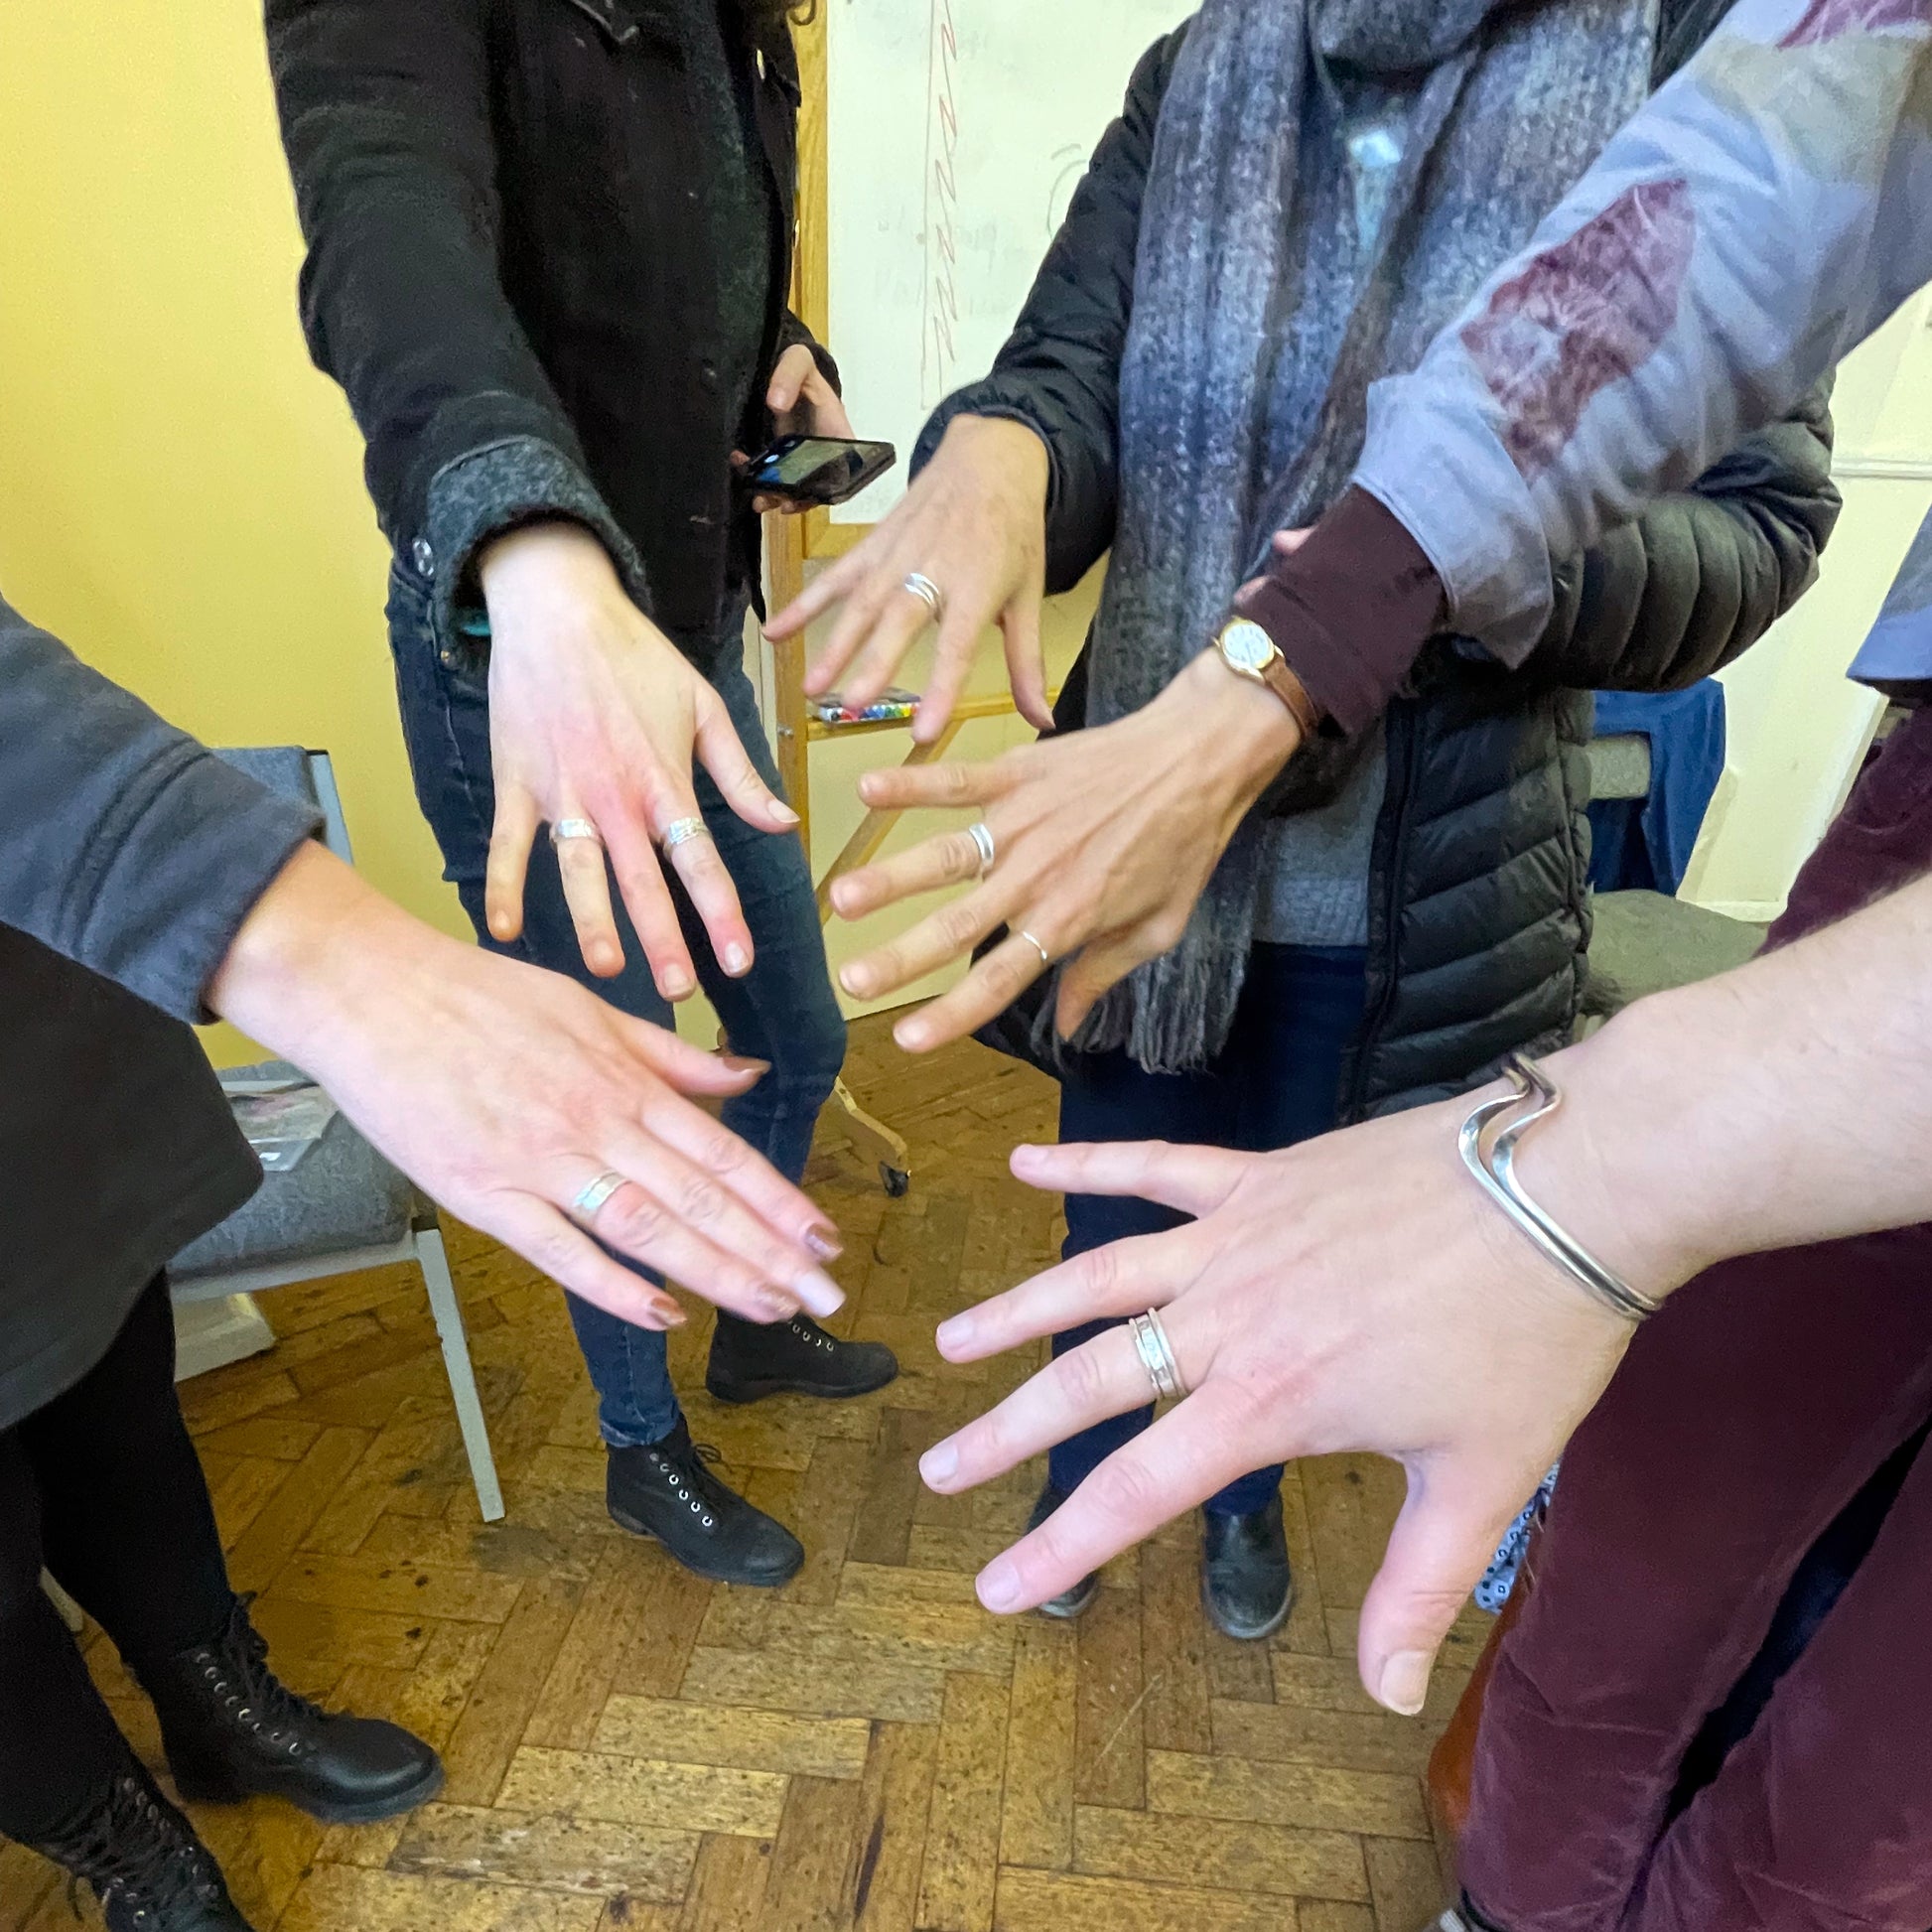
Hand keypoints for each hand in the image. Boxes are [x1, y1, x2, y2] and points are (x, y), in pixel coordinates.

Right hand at [210, 843, 845, 1331]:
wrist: (372, 993)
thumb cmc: (479, 995)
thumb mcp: (591, 1007)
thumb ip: (671, 1056)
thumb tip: (746, 1077)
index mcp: (625, 1079)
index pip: (722, 1153)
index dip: (779, 1201)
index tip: (826, 1240)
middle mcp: (596, 1122)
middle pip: (700, 1200)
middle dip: (770, 1252)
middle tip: (827, 1297)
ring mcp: (541, 1162)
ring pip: (647, 1228)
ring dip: (716, 1272)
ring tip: (772, 1308)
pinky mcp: (483, 1195)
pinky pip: (561, 1250)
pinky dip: (615, 1286)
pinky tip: (666, 1313)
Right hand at [479, 521, 798, 994]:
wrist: (556, 608)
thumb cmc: (636, 657)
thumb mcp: (704, 707)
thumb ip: (741, 775)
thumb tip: (783, 824)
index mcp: (664, 781)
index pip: (700, 861)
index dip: (722, 914)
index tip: (740, 961)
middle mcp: (616, 796)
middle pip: (643, 880)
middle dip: (664, 939)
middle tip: (680, 992)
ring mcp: (562, 792)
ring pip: (579, 870)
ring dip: (592, 922)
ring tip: (608, 970)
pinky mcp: (517, 783)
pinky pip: (509, 844)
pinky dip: (502, 885)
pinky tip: (501, 930)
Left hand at [737, 343, 858, 512]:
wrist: (782, 369)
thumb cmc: (799, 366)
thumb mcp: (798, 361)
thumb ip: (789, 375)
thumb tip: (776, 403)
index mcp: (837, 433)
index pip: (843, 471)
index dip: (830, 489)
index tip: (809, 494)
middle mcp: (821, 451)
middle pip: (815, 486)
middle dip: (796, 499)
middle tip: (778, 502)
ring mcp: (798, 456)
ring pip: (792, 487)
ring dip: (775, 496)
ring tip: (758, 498)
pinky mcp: (779, 456)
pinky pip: (770, 474)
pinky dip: (757, 478)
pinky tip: (742, 468)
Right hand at [764, 415, 1052, 742]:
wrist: (988, 459)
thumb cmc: (1012, 533)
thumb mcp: (1029, 595)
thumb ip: (1028, 663)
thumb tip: (1043, 721)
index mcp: (977, 587)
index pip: (958, 646)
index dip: (942, 689)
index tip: (924, 730)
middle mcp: (932, 570)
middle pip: (899, 621)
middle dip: (874, 663)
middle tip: (854, 705)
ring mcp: (896, 555)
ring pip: (861, 604)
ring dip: (833, 645)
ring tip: (813, 687)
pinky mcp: (872, 545)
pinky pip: (834, 577)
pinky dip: (803, 603)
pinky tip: (775, 632)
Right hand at [827, 648, 1299, 1052]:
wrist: (1200, 757)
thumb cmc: (1184, 845)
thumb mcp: (1159, 927)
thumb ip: (1102, 974)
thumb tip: (1068, 1027)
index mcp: (1069, 920)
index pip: (999, 979)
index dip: (951, 1014)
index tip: (905, 1041)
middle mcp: (1037, 877)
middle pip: (956, 927)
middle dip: (898, 958)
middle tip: (849, 981)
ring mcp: (1022, 822)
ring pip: (944, 856)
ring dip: (889, 878)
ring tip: (840, 899)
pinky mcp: (1017, 773)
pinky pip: (955, 780)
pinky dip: (911, 784)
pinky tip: (866, 790)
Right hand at [916, 1061, 1681, 1713]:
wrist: (1564, 1185)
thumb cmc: (1532, 1335)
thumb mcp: (1482, 1478)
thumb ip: (1419, 1587)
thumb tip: (1388, 1696)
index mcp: (1270, 1400)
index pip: (1137, 1488)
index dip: (1059, 1543)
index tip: (993, 1587)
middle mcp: (1227, 1317)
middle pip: (1089, 1380)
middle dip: (1006, 1431)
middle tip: (937, 1468)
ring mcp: (1235, 1236)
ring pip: (1097, 1275)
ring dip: (1018, 1310)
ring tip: (950, 1339)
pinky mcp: (1260, 1175)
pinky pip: (1155, 1168)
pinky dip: (1086, 1161)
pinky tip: (1024, 1158)